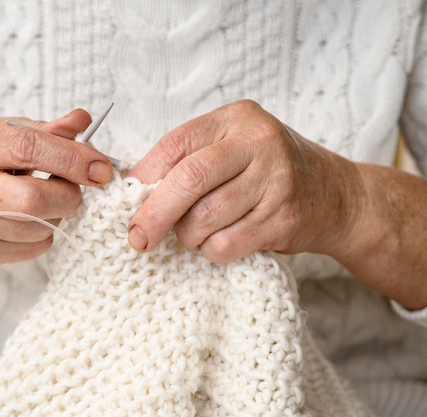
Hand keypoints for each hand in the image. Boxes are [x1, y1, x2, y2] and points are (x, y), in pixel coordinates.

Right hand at [0, 109, 112, 265]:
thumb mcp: (2, 131)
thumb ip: (45, 129)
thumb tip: (83, 121)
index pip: (29, 149)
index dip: (73, 159)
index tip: (101, 168)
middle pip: (31, 201)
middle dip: (67, 195)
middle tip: (73, 187)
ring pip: (37, 229)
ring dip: (57, 215)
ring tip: (44, 199)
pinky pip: (32, 249)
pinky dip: (43, 233)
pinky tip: (29, 219)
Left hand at [127, 100, 363, 263]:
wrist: (337, 195)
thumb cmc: (271, 171)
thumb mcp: (235, 147)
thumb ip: (191, 159)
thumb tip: (135, 190)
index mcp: (236, 118)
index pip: (175, 144)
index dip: (144, 177)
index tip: (128, 202)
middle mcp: (258, 143)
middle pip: (188, 180)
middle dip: (154, 214)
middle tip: (138, 237)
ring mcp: (275, 180)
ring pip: (204, 218)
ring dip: (187, 236)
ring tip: (194, 233)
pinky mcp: (283, 218)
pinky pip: (225, 244)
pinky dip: (210, 251)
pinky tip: (218, 242)